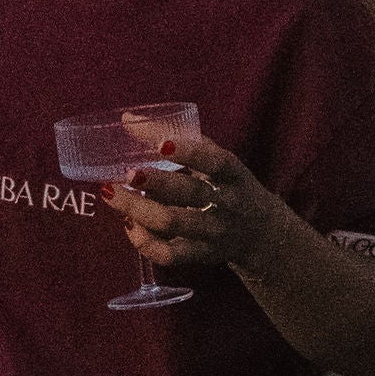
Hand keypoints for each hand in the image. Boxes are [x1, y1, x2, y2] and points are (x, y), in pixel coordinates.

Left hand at [104, 132, 279, 279]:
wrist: (262, 234)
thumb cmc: (228, 186)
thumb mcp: (217, 160)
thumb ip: (180, 138)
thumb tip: (127, 120)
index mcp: (233, 175)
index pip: (216, 162)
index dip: (190, 152)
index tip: (162, 144)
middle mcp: (226, 204)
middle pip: (191, 194)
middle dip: (157, 182)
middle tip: (128, 173)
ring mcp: (213, 232)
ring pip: (173, 223)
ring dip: (139, 209)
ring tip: (112, 194)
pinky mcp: (200, 254)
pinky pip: (168, 254)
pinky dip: (144, 241)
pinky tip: (128, 224)